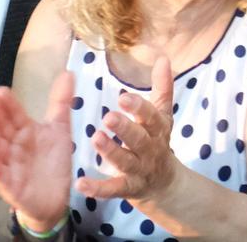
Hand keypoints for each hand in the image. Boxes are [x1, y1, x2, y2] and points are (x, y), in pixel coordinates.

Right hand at [0, 76, 76, 234]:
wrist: (56, 198)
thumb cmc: (53, 162)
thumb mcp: (60, 129)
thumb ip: (61, 102)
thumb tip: (68, 72)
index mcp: (24, 130)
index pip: (12, 113)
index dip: (6, 102)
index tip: (0, 91)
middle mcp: (13, 145)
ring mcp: (9, 164)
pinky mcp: (9, 184)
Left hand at [78, 56, 179, 202]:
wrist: (165, 185)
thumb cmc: (158, 141)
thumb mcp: (162, 116)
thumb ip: (162, 88)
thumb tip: (163, 58)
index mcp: (157, 129)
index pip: (150, 116)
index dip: (138, 107)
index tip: (123, 97)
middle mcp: (150, 150)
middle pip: (139, 139)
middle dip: (125, 128)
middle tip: (108, 116)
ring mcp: (139, 170)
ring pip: (126, 162)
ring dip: (111, 151)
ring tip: (96, 138)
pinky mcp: (128, 188)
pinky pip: (113, 189)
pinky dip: (98, 188)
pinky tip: (81, 183)